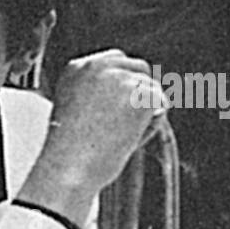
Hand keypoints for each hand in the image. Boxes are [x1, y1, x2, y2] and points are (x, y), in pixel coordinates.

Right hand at [17, 50, 161, 228]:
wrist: (69, 168)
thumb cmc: (68, 151)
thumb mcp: (75, 110)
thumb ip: (97, 94)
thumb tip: (133, 93)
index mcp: (76, 68)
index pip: (114, 60)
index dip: (124, 81)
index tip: (124, 99)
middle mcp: (97, 66)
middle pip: (139, 67)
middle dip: (142, 91)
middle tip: (133, 120)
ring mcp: (120, 79)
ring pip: (152, 88)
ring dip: (146, 112)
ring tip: (121, 137)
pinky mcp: (140, 94)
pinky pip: (161, 105)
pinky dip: (152, 125)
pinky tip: (129, 138)